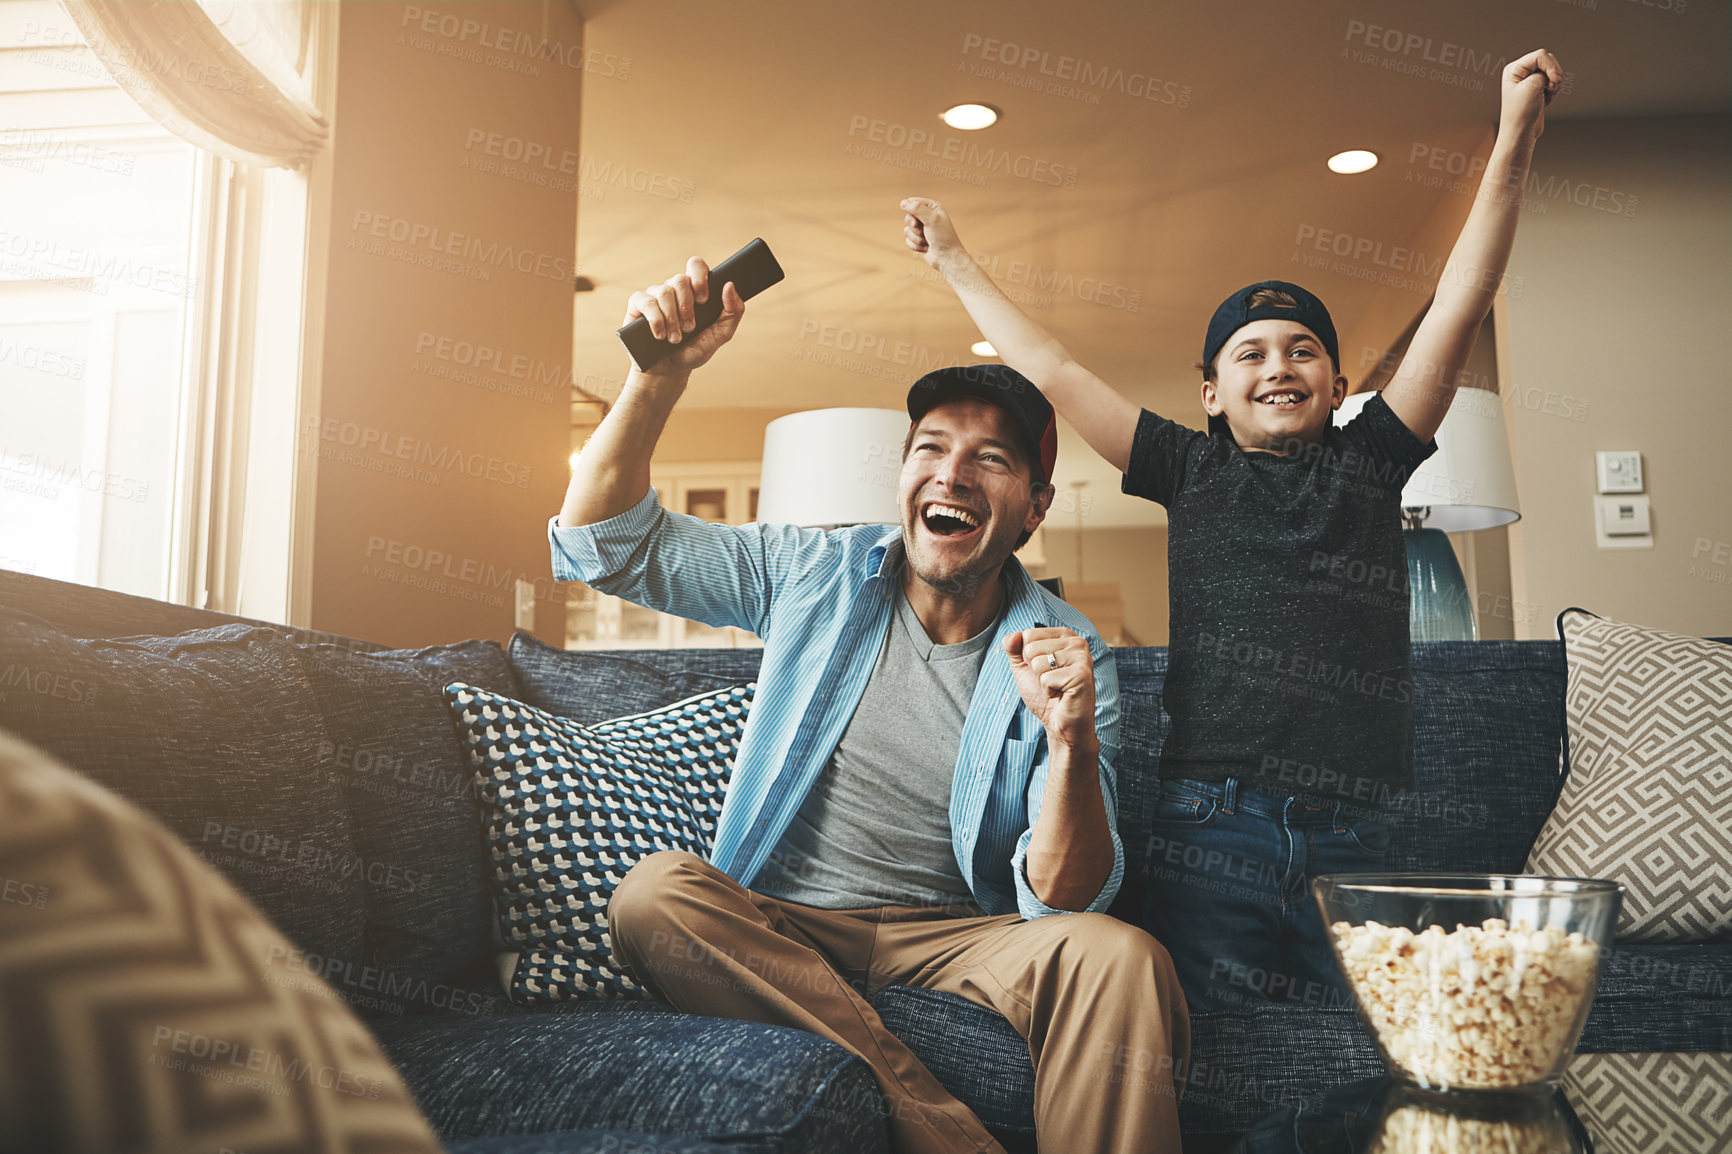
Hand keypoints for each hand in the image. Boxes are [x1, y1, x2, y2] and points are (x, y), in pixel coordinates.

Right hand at [622, 256, 745, 378]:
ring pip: (664, 291)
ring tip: (675, 339)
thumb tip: (729, 285)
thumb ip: (733, 311)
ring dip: (672, 319)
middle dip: (687, 307)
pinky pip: (645, 301)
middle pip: (680, 279)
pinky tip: (660, 335)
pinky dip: (655, 319)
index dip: (700, 277)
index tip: (704, 299)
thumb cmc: (694, 350)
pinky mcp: (637, 305)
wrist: (669, 371)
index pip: (696, 266)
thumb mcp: (720, 334)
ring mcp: (654, 296)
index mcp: (694, 291)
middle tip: (690, 328)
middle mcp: (673, 290)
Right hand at [901, 196, 969, 272]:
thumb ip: (917, 209)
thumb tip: (903, 203)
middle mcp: (926, 217)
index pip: (912, 202)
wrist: (947, 258)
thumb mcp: (932, 219)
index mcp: (932, 208)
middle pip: (908, 217)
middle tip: (925, 231)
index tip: (917, 221)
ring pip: (907, 230)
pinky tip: (926, 248)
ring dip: (917, 238)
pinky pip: (908, 240)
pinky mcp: (918, 240)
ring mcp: (922, 229)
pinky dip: (916, 246)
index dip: (912, 212)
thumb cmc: (943, 237)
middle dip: (915, 227)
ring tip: (928, 241)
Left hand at [1003, 627, 1097, 750]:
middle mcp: (1076, 642)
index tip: (1044, 670)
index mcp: (1064, 635)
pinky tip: (1062, 695)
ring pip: (1037, 662)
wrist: (1061, 725)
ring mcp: (1082, 657)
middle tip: (1051, 681)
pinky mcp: (1082, 674)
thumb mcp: (1023, 667)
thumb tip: (1013, 635)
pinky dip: (1048, 691)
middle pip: (1031, 647)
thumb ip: (1014, 648)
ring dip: (1042, 681)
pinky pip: (1046, 678)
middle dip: (1034, 670)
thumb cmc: (1044, 695)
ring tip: (1057, 688)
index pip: (1028, 634)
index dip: (1027, 657)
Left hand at [1500, 48, 1562, 142]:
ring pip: (1553, 71)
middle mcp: (1520, 72)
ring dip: (1555, 84)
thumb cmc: (1521, 113)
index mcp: (1513, 69)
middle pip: (1548, 61)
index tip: (1554, 81)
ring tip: (1546, 97)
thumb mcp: (1533, 86)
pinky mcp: (1537, 88)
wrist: (1521, 133)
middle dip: (1554, 75)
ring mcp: (1529, 80)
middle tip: (1550, 89)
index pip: (1540, 55)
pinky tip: (1546, 100)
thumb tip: (1552, 71)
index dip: (1551, 66)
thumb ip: (1544, 71)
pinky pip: (1553, 81)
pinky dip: (1554, 90)